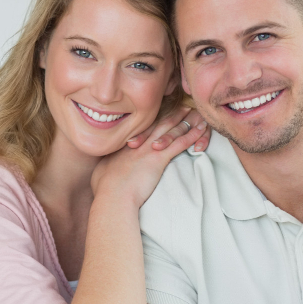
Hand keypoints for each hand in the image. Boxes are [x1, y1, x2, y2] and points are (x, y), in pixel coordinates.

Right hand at [91, 106, 207, 207]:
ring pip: (169, 130)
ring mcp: (149, 149)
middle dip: (170, 115)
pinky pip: (180, 144)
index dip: (153, 121)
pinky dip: (192, 136)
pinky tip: (201, 130)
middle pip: (157, 124)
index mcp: (125, 146)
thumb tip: (104, 166)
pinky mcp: (158, 158)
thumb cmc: (105, 188)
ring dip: (183, 120)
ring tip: (192, 113)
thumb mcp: (101, 172)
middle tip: (180, 107)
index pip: (142, 130)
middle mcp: (138, 143)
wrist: (113, 196)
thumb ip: (106, 165)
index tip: (160, 116)